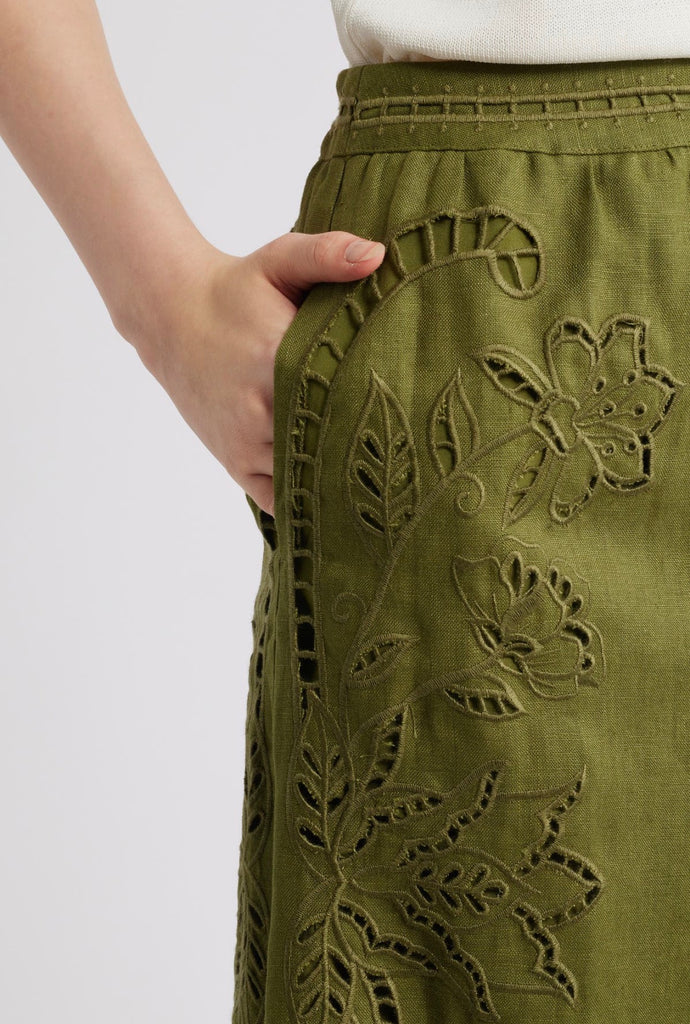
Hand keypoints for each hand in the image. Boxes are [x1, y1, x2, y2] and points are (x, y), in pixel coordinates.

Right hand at [130, 231, 385, 515]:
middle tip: (407, 454)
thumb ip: (327, 254)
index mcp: (276, 359)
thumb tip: (379, 255)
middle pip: (328, 444)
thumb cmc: (235, 290)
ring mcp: (244, 443)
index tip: (409, 414)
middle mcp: (258, 409)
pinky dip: (304, 498)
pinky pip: (278, 498)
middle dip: (362, 447)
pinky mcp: (235, 463)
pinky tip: (335, 495)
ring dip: (336, 477)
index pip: (341, 398)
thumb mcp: (278, 260)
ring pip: (305, 477)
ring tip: (381, 479)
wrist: (171, 317)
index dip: (377, 409)